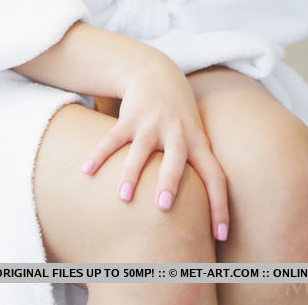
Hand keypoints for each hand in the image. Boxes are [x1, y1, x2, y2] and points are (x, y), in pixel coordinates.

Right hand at [82, 52, 228, 241]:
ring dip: (132, 172)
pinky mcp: (129, 117)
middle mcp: (177, 133)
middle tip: (163, 204)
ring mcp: (152, 123)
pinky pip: (113, 137)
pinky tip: (87, 170)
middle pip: (176, 158)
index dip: (220, 204)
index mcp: (197, 142)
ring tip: (124, 196)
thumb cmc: (180, 118)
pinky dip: (99, 153)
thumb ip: (199, 168)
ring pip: (141, 149)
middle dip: (169, 180)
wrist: (158, 73)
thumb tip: (202, 217)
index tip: (220, 234)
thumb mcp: (196, 138)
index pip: (215, 175)